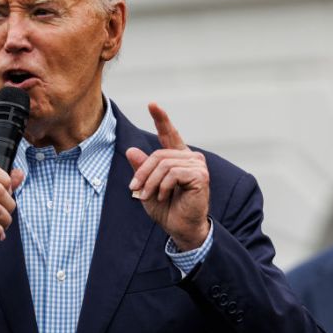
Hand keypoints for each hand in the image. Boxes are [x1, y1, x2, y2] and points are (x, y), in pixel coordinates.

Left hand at [126, 103, 209, 250]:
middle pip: (158, 155)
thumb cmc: (166, 209)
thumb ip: (141, 169)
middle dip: (142, 173)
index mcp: (177, 158)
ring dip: (150, 182)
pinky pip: (173, 173)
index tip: (152, 104)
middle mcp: (190, 158)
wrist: (180, 228)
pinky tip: (163, 196)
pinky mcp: (200, 175)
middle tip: (134, 189)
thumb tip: (131, 150)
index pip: (169, 134)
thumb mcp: (147, 187)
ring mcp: (197, 165)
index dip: (161, 119)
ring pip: (164, 164)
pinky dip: (162, 186)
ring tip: (147, 196)